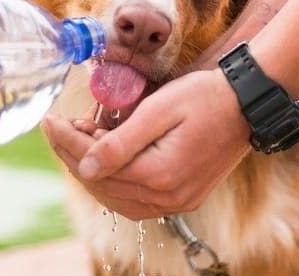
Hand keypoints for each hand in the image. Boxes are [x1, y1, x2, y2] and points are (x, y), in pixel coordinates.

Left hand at [42, 68, 250, 219]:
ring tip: (80, 139)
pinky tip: (105, 161)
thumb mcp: (159, 110)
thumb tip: (84, 166)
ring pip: (117, 197)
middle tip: (60, 127)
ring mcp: (178, 202)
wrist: (248, 103)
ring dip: (93, 171)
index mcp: (160, 175)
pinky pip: (137, 200)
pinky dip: (115, 182)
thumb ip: (120, 142)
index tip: (49, 121)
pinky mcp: (184, 197)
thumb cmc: (205, 97)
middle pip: (103, 185)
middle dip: (74, 155)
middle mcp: (168, 197)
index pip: (96, 165)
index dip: (67, 142)